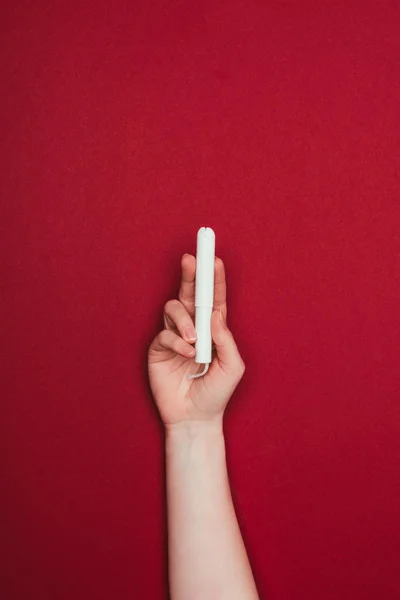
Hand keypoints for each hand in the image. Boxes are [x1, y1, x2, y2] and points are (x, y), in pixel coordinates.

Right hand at [147, 253, 245, 429]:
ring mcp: (175, 336)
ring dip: (184, 319)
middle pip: (191, 294)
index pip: (214, 298)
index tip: (214, 259)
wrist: (195, 417)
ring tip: (193, 339)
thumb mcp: (233, 366)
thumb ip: (225, 338)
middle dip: (191, 275)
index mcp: (214, 328)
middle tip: (191, 259)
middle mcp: (193, 327)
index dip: (214, 278)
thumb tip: (215, 313)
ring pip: (173, 309)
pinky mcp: (159, 348)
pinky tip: (187, 354)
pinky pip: (164, 334)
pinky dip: (176, 342)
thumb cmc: (217, 392)